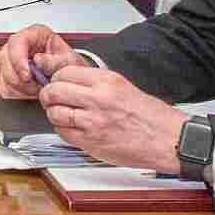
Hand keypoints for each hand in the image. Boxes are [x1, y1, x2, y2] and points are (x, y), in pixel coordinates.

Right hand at [0, 24, 77, 96]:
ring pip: (4, 75)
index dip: (18, 58)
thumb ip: (55, 60)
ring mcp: (14, 63)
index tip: (27, 74)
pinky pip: (5, 89)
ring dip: (20, 88)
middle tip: (33, 86)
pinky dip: (18, 95)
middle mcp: (22, 47)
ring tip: (38, 90)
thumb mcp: (71, 62)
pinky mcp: (10, 79)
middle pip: (5, 57)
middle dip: (17, 77)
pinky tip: (31, 94)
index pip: (17, 40)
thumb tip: (38, 60)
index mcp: (36, 35)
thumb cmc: (71, 69)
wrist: (73, 85)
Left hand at [39, 65, 187, 171]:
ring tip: (61, 114)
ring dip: (54, 114)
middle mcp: (98, 99)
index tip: (55, 82)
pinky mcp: (91, 142)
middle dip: (48, 95)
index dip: (55, 78)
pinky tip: (71, 128)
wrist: (166, 138)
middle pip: (55, 91)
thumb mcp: (123, 87)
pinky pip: (63, 133)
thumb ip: (95, 83)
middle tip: (50, 98)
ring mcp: (93, 122)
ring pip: (55, 113)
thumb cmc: (149, 115)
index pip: (64, 72)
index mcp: (107, 81)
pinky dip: (62, 130)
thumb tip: (68, 81)